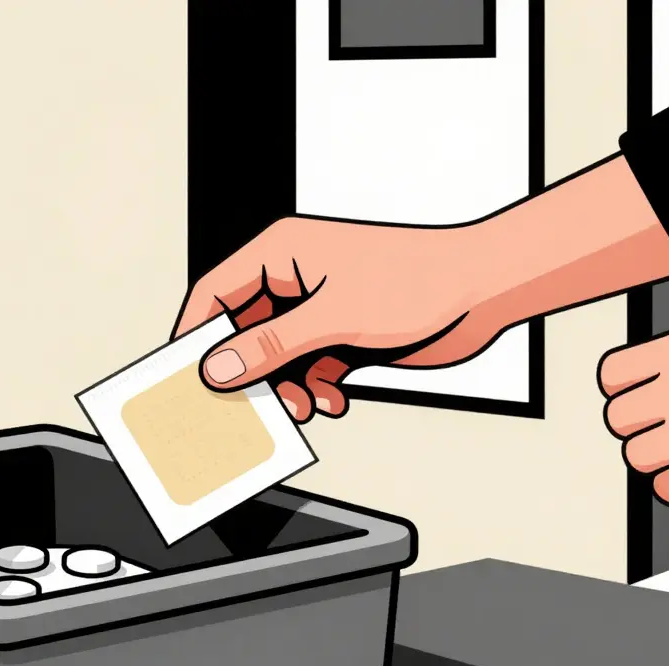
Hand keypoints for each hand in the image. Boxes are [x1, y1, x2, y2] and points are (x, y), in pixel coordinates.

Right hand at [172, 216, 513, 421]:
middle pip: (245, 332)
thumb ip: (270, 347)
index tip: (185, 377)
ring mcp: (319, 307)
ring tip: (304, 407)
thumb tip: (220, 368)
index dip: (196, 336)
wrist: (483, 289)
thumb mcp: (333, 319)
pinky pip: (308, 367)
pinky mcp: (343, 332)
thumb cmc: (419, 280)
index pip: (215, 293)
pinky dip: (314, 388)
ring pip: (277, 357)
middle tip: (250, 409)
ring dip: (286, 387)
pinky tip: (332, 399)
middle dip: (251, 374)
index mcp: (281, 253)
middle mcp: (295, 279)